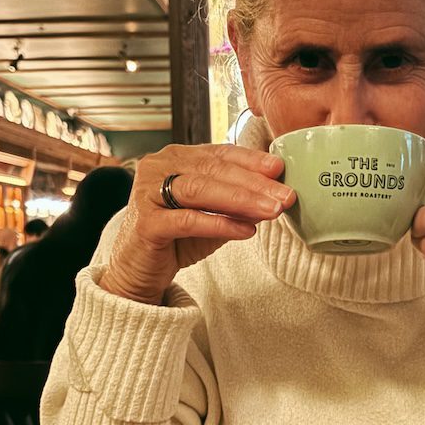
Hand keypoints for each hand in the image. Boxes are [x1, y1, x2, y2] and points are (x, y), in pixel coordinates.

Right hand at [100, 144, 294, 304]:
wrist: (139, 271)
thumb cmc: (176, 239)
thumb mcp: (214, 217)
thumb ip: (239, 205)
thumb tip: (275, 196)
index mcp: (176, 158)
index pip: (219, 153)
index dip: (251, 160)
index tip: (280, 169)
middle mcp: (158, 168)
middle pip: (213, 170)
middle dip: (254, 183)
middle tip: (286, 195)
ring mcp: (148, 193)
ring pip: (200, 190)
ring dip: (241, 199)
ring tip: (272, 210)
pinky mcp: (146, 223)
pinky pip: (188, 220)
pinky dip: (220, 224)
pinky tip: (246, 231)